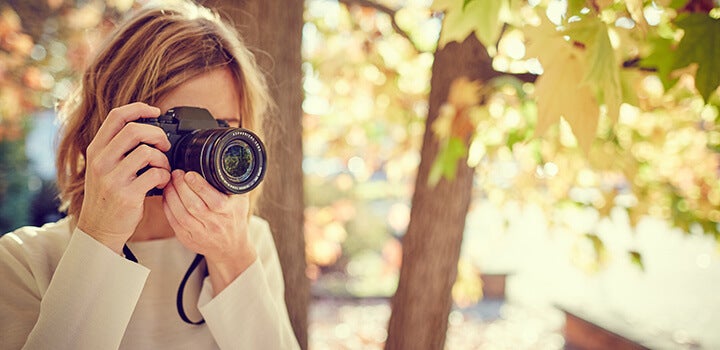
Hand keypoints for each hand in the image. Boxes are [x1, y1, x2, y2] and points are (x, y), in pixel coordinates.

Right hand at [77, 102, 171, 253]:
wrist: (99, 228)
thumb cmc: (107, 195)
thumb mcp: (103, 167)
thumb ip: (117, 147)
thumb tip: (146, 126)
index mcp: (96, 150)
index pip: (117, 116)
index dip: (139, 108)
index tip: (155, 111)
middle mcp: (101, 161)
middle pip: (135, 130)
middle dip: (157, 134)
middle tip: (164, 145)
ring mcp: (113, 178)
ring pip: (147, 152)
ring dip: (163, 159)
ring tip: (162, 168)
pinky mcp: (126, 195)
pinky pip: (155, 174)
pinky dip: (164, 176)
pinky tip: (160, 182)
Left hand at [162, 169, 256, 293]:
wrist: (231, 247)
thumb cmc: (235, 218)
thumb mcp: (242, 199)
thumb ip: (237, 181)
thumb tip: (234, 159)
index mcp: (227, 212)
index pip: (212, 198)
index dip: (197, 185)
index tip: (189, 173)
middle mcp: (214, 224)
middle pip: (193, 205)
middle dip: (180, 186)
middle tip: (175, 173)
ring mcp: (199, 233)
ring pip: (180, 213)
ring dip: (171, 196)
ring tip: (169, 183)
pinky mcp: (187, 238)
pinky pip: (173, 222)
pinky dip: (167, 207)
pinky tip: (167, 197)